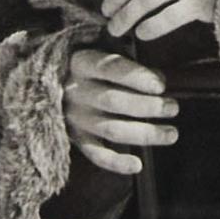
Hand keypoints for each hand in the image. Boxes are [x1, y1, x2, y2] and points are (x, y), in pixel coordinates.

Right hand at [63, 47, 177, 176]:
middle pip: (114, 101)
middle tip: (172, 108)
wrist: (47, 82)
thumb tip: (159, 83)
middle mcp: (76, 91)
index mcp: (82, 62)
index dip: (137, 77)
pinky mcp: (75, 138)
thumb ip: (129, 65)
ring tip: (170, 133)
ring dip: (144, 133)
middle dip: (148, 107)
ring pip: (110, 129)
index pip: (111, 68)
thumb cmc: (89, 67)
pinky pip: (95, 154)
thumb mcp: (101, 53)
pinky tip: (137, 165)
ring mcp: (74, 117)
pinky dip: (116, 163)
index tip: (160, 86)